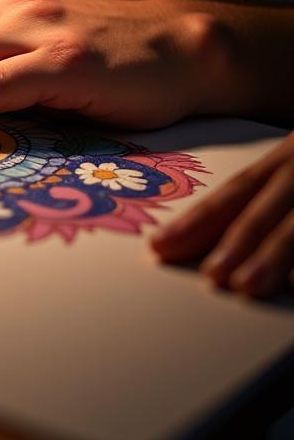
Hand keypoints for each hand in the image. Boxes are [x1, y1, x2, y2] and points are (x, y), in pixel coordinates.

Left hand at [151, 133, 293, 297]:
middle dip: (233, 240)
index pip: (239, 190)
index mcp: (292, 154)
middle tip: (206, 275)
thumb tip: (224, 246)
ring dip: (276, 253)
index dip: (199, 220)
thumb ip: (272, 196)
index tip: (160, 247)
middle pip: (268, 203)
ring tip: (245, 285)